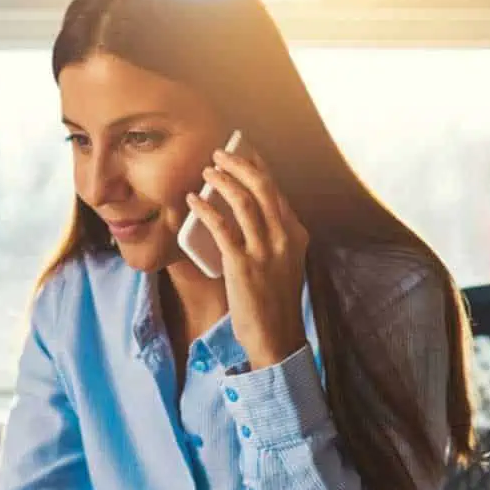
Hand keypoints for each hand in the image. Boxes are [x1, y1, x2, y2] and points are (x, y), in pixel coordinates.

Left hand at [186, 147, 309, 369]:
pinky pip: (222, 228)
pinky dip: (206, 209)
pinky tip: (193, 200)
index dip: (258, 167)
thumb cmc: (276, 302)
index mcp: (296, 235)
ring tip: (206, 170)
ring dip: (223, 181)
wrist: (277, 338)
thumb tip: (249, 213)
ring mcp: (265, 251)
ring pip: (244, 202)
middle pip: (263, 188)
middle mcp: (284, 238)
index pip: (277, 191)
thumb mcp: (285, 263)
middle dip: (240, 164)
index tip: (243, 152)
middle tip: (220, 153)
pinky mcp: (244, 265)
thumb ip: (274, 238)